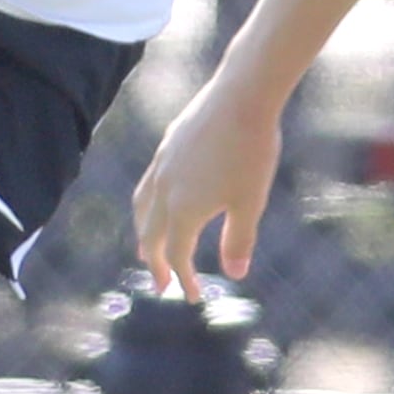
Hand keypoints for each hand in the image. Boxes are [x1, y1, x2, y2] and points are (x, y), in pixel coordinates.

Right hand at [130, 81, 286, 296]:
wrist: (242, 96)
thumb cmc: (251, 151)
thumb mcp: (250, 201)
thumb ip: (239, 240)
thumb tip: (234, 275)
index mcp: (183, 210)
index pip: (178, 255)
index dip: (184, 279)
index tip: (193, 297)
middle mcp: (164, 190)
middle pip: (150, 236)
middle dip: (156, 263)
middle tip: (161, 283)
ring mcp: (161, 166)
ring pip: (142, 209)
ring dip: (144, 234)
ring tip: (148, 247)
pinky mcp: (167, 145)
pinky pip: (147, 184)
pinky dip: (146, 205)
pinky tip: (159, 200)